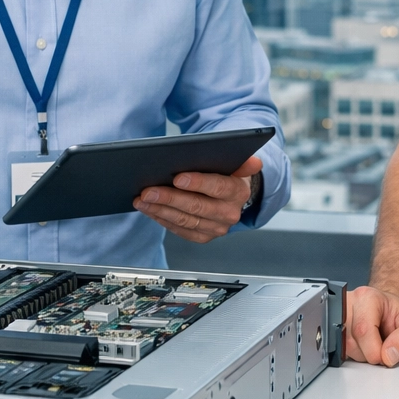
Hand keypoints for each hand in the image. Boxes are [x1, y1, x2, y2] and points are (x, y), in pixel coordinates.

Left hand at [134, 155, 260, 244]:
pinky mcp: (203, 236)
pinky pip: (180, 230)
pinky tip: (149, 209)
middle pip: (196, 207)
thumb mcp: (236, 163)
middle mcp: (229, 213)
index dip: (197, 183)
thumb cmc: (228, 174)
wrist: (232, 196)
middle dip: (169, 198)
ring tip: (142, 199)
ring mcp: (216, 228)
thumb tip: (255, 162)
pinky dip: (162, 219)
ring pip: (185, 220)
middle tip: (148, 190)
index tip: (177, 178)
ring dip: (160, 210)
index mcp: (238, 192)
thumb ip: (243, 161)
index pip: (218, 187)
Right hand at [344, 285, 398, 366]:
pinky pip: (341, 351)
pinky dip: (356, 354)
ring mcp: (337, 316)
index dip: (376, 351)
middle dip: (370, 353)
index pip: (363, 330)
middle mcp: (348, 303)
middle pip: (352, 342)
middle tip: (384, 345)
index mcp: (367, 297)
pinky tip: (365, 345)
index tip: (388, 356)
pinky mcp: (333, 330)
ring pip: (344, 349)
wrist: (390, 313)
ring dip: (362, 355)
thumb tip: (389, 355)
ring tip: (375, 343)